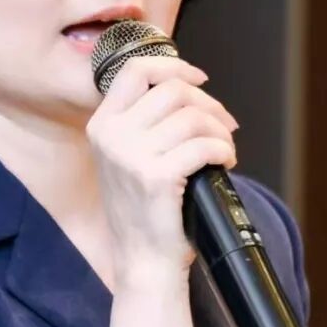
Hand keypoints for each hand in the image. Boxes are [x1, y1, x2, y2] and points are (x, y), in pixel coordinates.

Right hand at [85, 53, 239, 283]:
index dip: (173, 66)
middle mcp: (111, 136)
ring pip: (193, 117)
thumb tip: (189, 89)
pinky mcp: (156, 176)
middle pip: (173, 90)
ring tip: (224, 150)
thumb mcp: (128, 159)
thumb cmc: (144, 213)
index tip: (199, 77)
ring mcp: (131, 156)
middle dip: (209, 104)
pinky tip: (225, 164)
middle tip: (225, 126)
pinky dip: (223, 150)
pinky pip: (203, 145)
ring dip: (220, 131)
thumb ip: (144, 123)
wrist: (143, 261)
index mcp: (101, 126)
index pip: (135, 70)